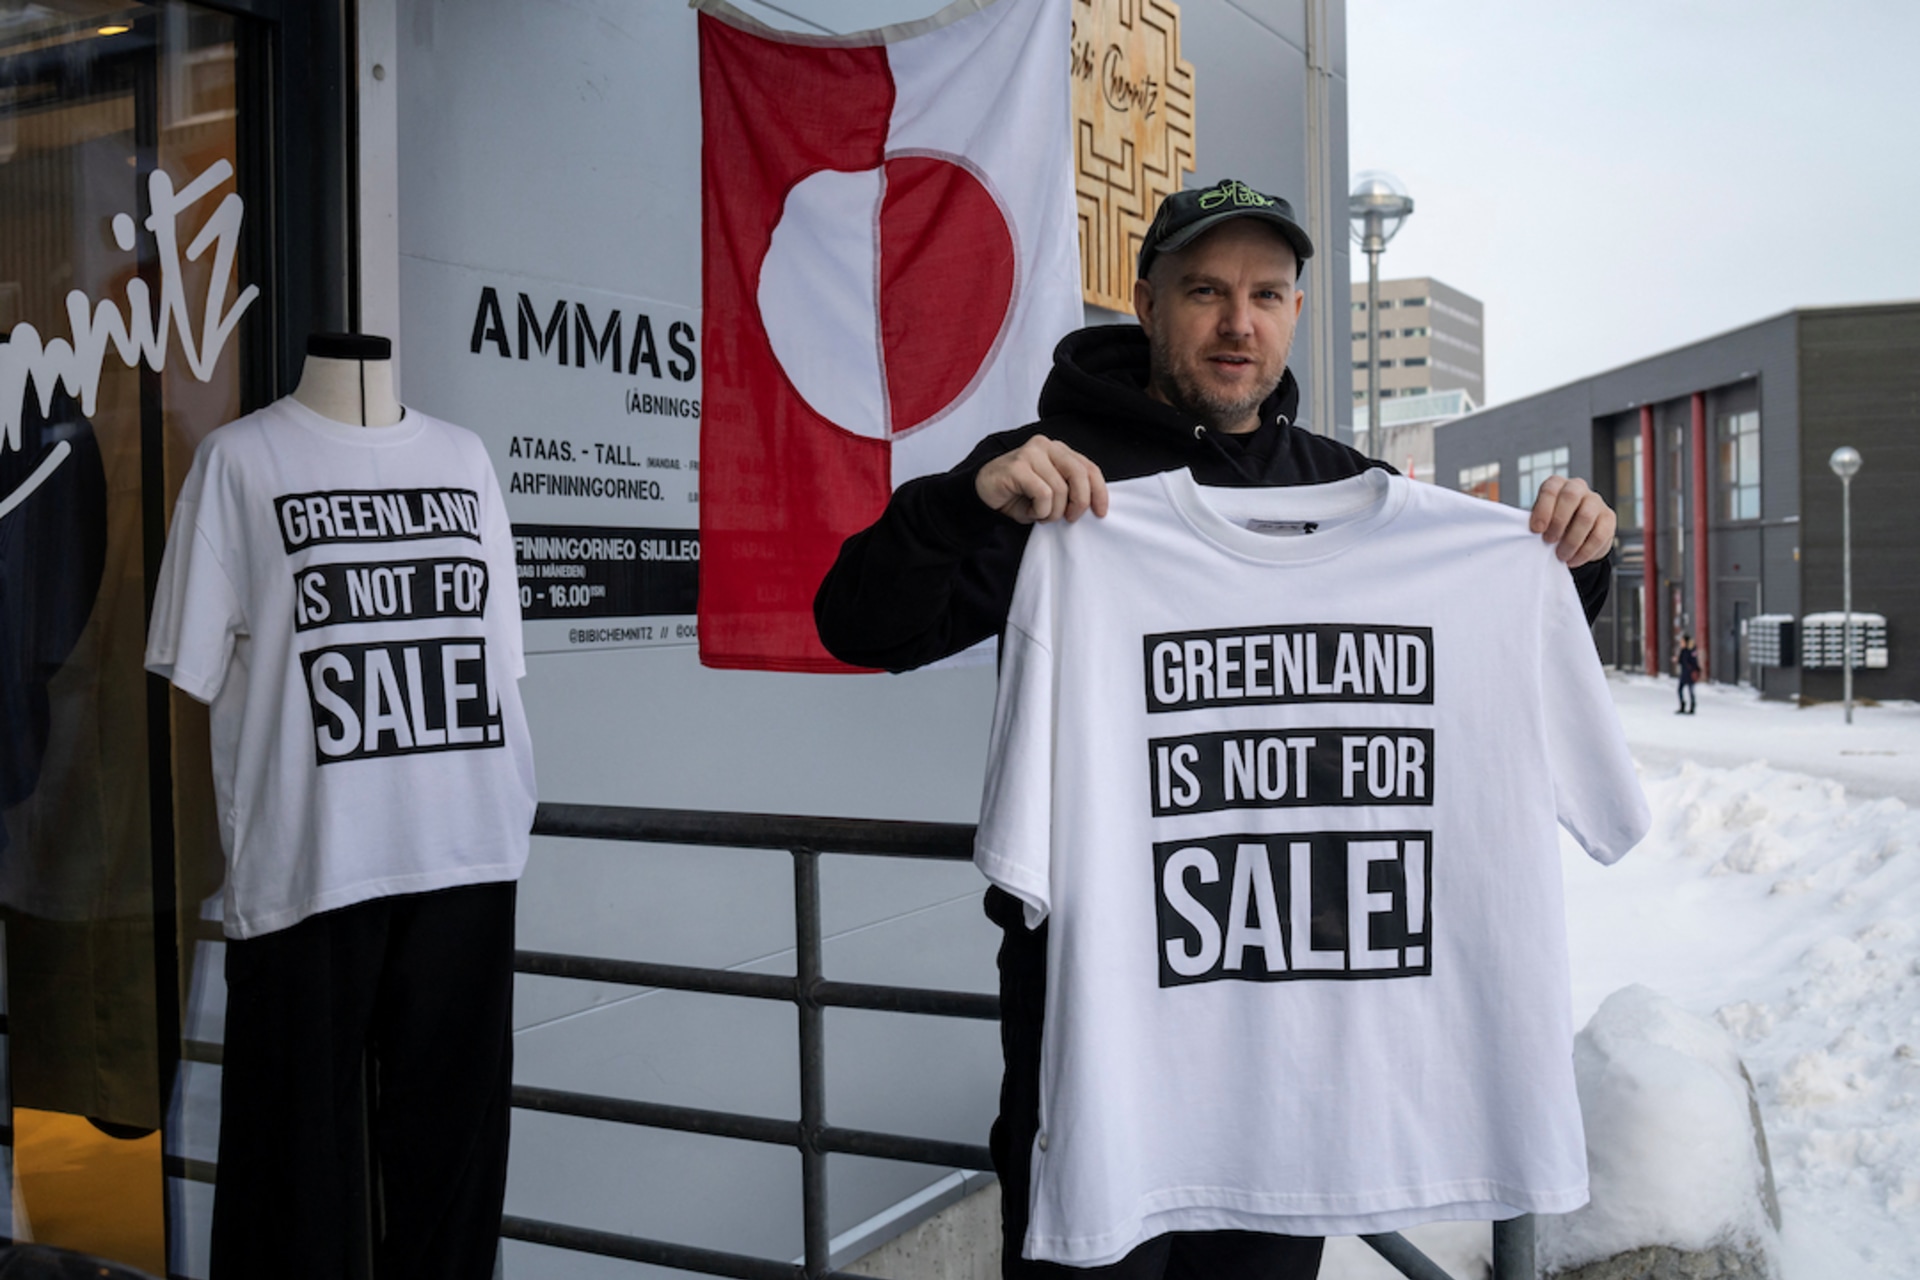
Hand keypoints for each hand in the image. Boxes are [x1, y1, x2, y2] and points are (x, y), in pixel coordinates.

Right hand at [975, 435, 1109, 524]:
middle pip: (1079, 474)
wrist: (983, 494)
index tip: (1100, 512)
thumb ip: (1070, 490)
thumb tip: (1092, 504)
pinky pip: (1043, 494)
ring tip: (1041, 515)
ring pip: (1060, 489)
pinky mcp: (1018, 466)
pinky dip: (1040, 510)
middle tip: (1070, 519)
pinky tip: (1030, 512)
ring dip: (1053, 512)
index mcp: (1058, 450)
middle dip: (1079, 502)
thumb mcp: (1051, 493)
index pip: (1089, 467)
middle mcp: (1046, 446)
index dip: (1099, 491)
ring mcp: (1031, 453)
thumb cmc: (1018, 495)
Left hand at [1528, 475, 1615, 566]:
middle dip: (1558, 521)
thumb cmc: (1552, 525)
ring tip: (1561, 555)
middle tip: (1549, 541)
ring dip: (1571, 540)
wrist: (1575, 536)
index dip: (1543, 509)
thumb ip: (1538, 523)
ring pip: (1586, 516)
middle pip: (1570, 496)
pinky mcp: (1609, 517)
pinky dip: (1584, 551)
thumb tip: (1530, 534)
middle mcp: (1578, 487)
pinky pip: (1599, 534)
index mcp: (1557, 484)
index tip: (1536, 529)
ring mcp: (1596, 501)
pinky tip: (1573, 560)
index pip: (1550, 489)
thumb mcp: (1541, 521)